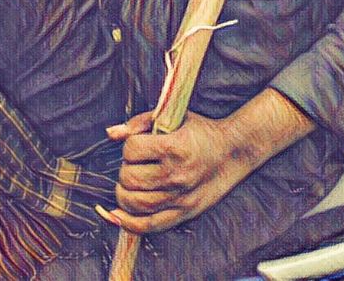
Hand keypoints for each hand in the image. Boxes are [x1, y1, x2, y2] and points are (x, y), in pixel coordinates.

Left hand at [103, 109, 250, 233]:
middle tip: (136, 164)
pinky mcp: (183, 213)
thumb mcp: (174, 117)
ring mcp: (180, 197)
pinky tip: (117, 214)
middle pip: (129, 178)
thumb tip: (110, 134)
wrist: (232, 152)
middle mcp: (177, 175)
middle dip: (125, 169)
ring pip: (134, 204)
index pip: (132, 149)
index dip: (129, 145)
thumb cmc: (200, 132)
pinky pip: (148, 226)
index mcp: (175, 147)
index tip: (139, 143)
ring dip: (124, 193)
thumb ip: (140, 122)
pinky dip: (127, 223)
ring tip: (132, 182)